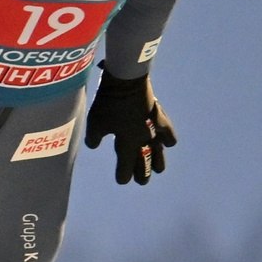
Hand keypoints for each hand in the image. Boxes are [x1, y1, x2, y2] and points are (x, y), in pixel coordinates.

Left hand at [83, 61, 176, 184]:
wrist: (127, 80)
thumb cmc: (109, 103)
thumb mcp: (95, 122)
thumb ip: (94, 138)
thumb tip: (93, 145)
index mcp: (127, 143)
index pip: (126, 167)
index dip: (123, 176)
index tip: (122, 180)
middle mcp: (143, 139)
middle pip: (145, 162)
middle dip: (143, 173)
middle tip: (142, 181)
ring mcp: (154, 129)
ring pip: (159, 151)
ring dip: (158, 161)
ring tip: (159, 168)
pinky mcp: (159, 116)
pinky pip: (167, 132)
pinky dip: (168, 139)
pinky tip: (168, 142)